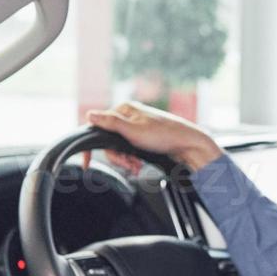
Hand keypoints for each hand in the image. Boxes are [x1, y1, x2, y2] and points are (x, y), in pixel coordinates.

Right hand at [85, 101, 223, 171]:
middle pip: (109, 141)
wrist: (189, 145)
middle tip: (128, 164)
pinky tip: (139, 165)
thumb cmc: (164, 135)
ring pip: (119, 148)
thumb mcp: (133, 130)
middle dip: (117, 157)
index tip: (87, 163)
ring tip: (136, 166)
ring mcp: (136, 128)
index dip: (91, 145)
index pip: (98, 126)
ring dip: (125, 160)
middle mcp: (129, 117)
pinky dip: (132, 160)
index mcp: (124, 110)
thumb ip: (110, 123)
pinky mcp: (143, 139)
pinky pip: (129, 151)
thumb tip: (89, 114)